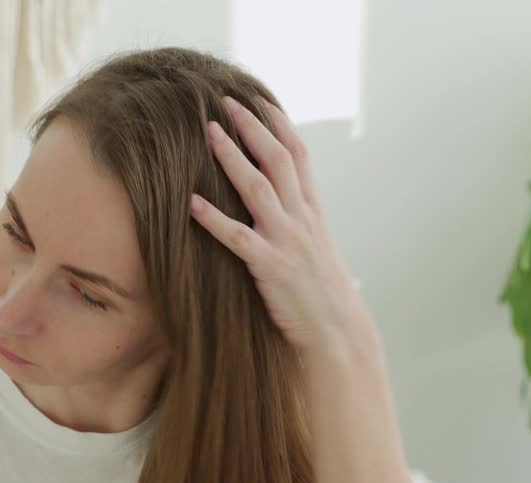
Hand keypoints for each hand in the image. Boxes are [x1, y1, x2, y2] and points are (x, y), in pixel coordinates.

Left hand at [190, 96, 361, 356]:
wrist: (339, 333)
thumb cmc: (323, 298)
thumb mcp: (317, 252)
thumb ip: (301, 226)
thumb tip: (285, 209)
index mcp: (313, 213)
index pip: (298, 156)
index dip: (278, 125)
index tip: (259, 100)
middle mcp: (302, 219)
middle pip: (277, 160)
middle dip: (252, 128)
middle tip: (226, 103)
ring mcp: (287, 241)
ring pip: (258, 188)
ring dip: (231, 158)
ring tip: (208, 133)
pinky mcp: (271, 267)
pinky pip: (238, 238)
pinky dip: (213, 219)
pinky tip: (191, 203)